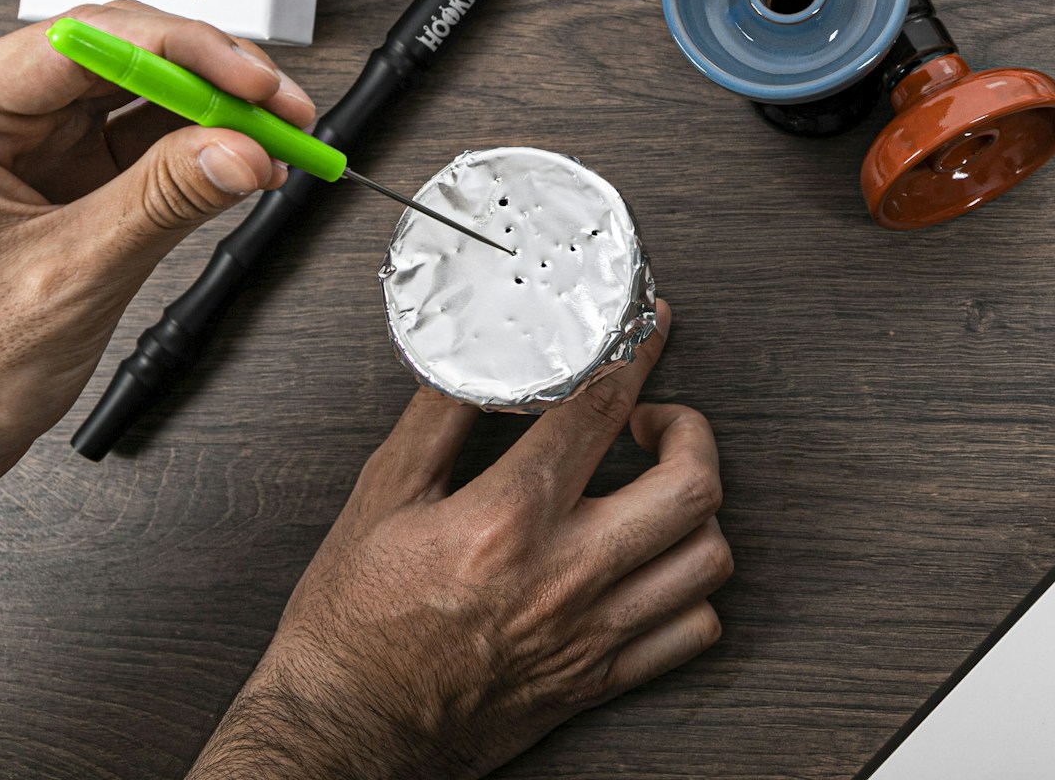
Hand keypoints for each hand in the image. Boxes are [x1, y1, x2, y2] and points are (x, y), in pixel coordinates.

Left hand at [0, 0, 311, 609]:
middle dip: (209, 76)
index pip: (79, 43)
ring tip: (276, 135)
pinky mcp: (59, 175)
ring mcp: (25, 145)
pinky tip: (242, 158)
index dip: (178, 49)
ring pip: (138, 92)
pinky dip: (198, 147)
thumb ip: (165, 202)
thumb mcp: (71, 277)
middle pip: (116, 55)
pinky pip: (140, 138)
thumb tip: (242, 151)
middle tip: (279, 107)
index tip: (248, 78)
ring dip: (213, 111)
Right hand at [190, 303, 730, 779]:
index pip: (600, 409)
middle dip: (691, 432)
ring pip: (707, 558)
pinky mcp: (598, 680)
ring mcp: (591, 632)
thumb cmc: (354, 619)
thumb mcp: (382, 495)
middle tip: (658, 420)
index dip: (637, 352)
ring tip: (664, 489)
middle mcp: (564, 576)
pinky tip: (661, 564)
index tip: (649, 328)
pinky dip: (694, 589)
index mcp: (507, 520)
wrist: (347, 726)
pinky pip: (694, 630)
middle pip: (690, 486)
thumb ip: (440, 416)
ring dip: (698, 510)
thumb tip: (488, 357)